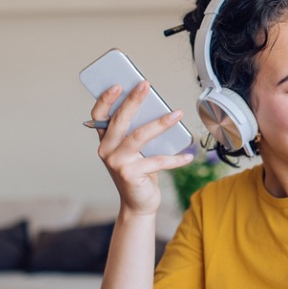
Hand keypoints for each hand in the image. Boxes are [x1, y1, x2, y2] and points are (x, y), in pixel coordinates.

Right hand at [90, 81, 193, 215]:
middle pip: (120, 121)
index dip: (106, 99)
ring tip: (177, 114)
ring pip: (139, 136)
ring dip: (161, 123)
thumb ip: (137, 133)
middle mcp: (106, 150)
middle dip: (133, 100)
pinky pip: (157, 161)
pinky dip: (175, 158)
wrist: (137, 203)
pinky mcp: (130, 174)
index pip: (99, 115)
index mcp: (105, 141)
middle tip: (146, 85)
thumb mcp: (135, 151)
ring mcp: (117, 163)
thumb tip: (156, 109)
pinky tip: (188, 155)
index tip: (118, 84)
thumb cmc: (139, 173)